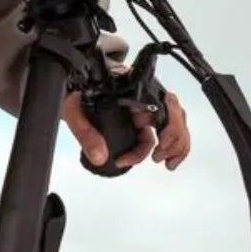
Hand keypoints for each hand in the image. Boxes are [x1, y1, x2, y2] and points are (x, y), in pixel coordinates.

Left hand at [65, 89, 192, 172]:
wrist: (74, 89)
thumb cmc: (76, 94)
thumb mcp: (75, 111)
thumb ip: (86, 133)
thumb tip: (100, 157)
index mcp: (131, 90)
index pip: (160, 104)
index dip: (167, 124)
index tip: (159, 143)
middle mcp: (143, 98)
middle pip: (174, 114)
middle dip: (174, 138)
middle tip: (158, 157)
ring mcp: (145, 110)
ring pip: (175, 123)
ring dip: (176, 145)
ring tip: (164, 162)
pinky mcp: (144, 122)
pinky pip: (166, 133)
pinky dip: (173, 148)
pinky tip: (168, 162)